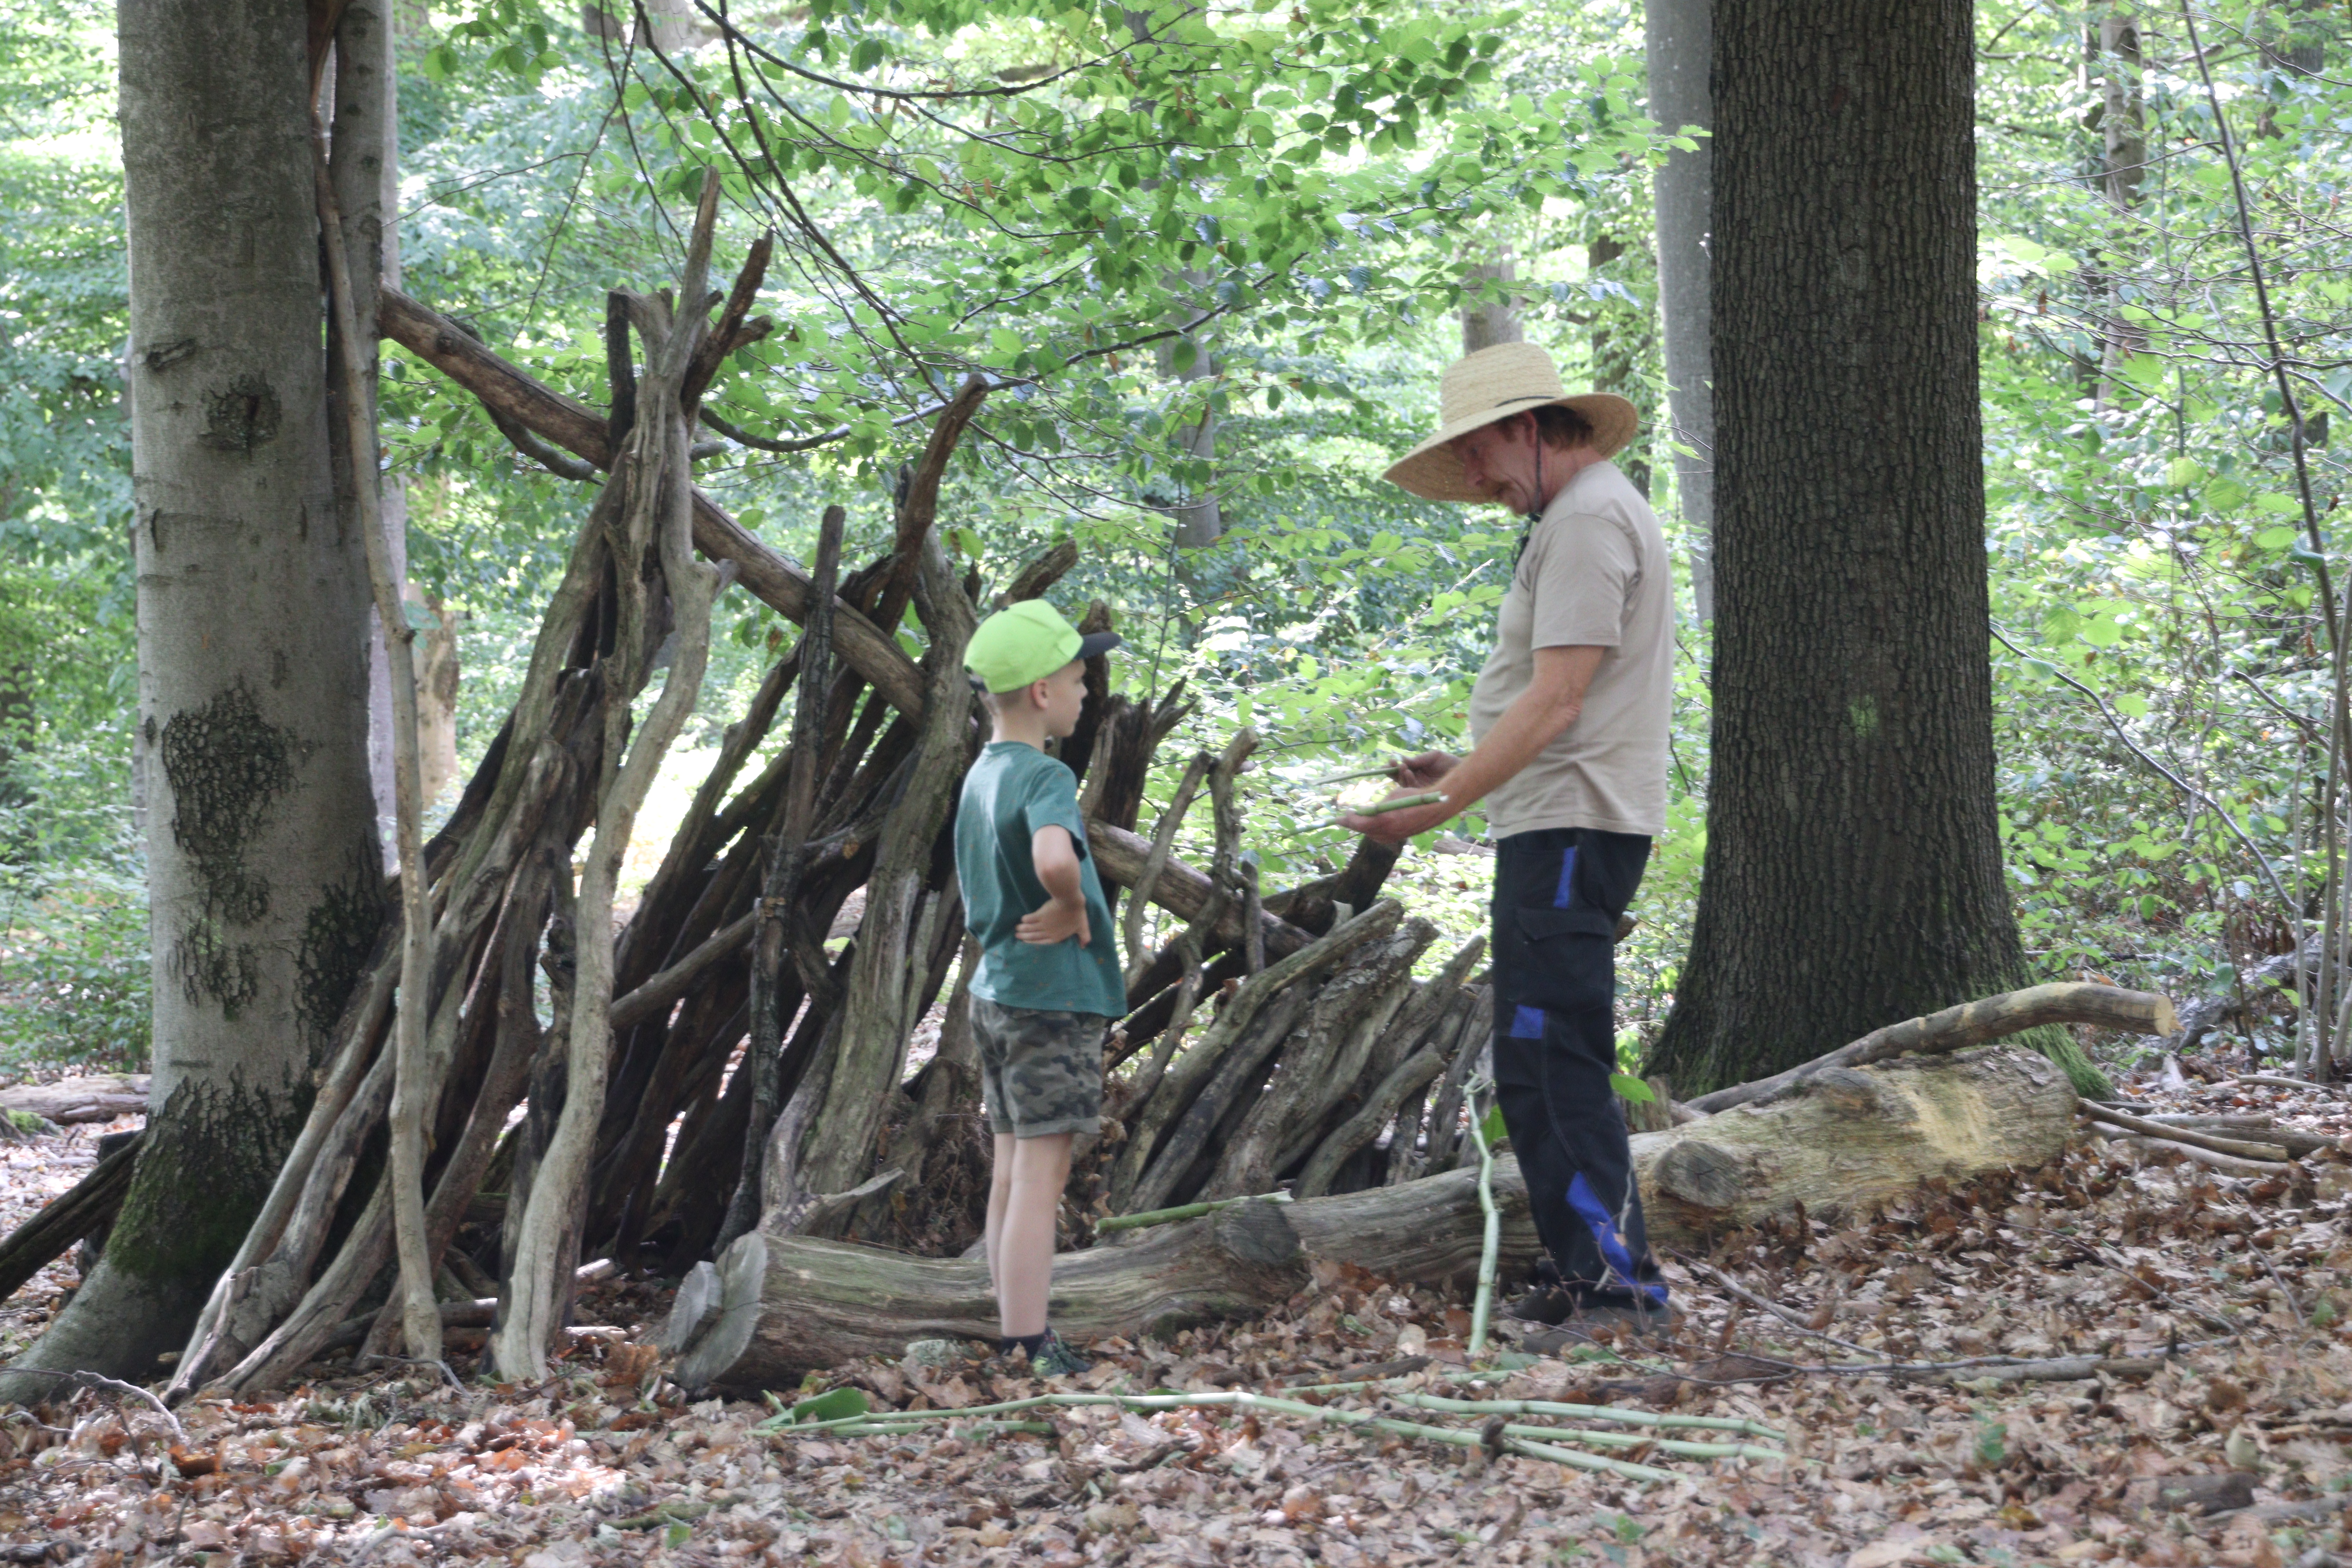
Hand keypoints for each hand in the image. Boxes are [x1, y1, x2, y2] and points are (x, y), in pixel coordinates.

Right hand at [1016, 895, 1090, 945]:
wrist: (1070, 902)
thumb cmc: (1077, 914)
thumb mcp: (1083, 927)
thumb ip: (1084, 937)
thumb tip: (1084, 946)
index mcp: (1057, 937)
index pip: (1043, 942)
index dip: (1034, 942)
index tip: (1027, 941)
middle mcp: (1048, 932)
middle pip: (1034, 936)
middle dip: (1025, 936)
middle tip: (1017, 935)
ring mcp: (1043, 924)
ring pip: (1030, 928)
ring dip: (1022, 929)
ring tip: (1016, 928)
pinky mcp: (1040, 914)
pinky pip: (1030, 919)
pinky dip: (1025, 920)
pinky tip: (1022, 919)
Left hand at [1339, 791, 1455, 844]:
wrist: (1435, 808)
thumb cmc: (1414, 797)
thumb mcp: (1392, 797)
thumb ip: (1377, 807)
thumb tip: (1365, 812)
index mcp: (1384, 820)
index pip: (1359, 823)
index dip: (1348, 820)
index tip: (1341, 815)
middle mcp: (1388, 832)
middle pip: (1364, 830)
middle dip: (1353, 824)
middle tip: (1344, 818)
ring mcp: (1395, 837)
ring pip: (1372, 835)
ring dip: (1363, 829)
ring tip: (1355, 822)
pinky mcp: (1400, 837)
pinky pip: (1382, 837)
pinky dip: (1374, 832)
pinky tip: (1372, 827)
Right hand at [1390, 751, 1458, 788]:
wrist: (1463, 771)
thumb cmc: (1449, 762)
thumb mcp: (1434, 756)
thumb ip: (1419, 759)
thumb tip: (1403, 759)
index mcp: (1416, 769)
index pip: (1401, 768)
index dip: (1394, 765)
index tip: (1390, 760)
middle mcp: (1415, 779)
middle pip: (1399, 777)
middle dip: (1393, 771)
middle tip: (1392, 764)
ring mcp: (1419, 788)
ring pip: (1404, 784)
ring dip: (1401, 775)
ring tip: (1403, 766)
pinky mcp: (1424, 795)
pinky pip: (1412, 789)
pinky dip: (1408, 781)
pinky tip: (1409, 773)